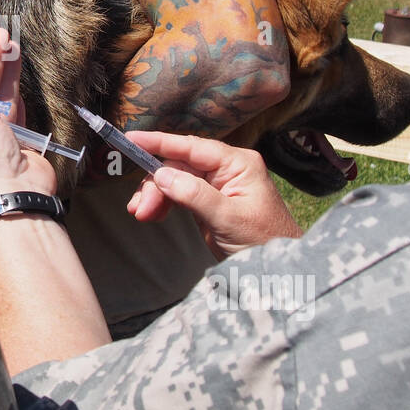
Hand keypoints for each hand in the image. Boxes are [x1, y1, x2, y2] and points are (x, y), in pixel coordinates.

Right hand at [126, 132, 301, 258]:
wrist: (278, 269)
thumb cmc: (264, 241)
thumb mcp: (229, 218)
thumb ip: (194, 194)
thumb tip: (162, 174)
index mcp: (237, 163)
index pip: (192, 146)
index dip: (159, 142)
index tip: (131, 139)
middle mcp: (226, 169)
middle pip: (179, 164)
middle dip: (156, 184)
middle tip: (139, 208)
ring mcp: (216, 185)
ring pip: (175, 179)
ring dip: (156, 195)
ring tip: (142, 214)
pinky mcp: (208, 202)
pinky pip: (179, 194)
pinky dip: (163, 203)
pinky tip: (152, 214)